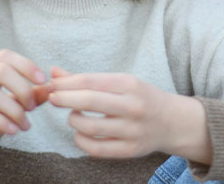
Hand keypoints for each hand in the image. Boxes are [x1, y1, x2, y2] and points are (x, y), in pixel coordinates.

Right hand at [0, 49, 49, 176]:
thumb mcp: (12, 108)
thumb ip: (30, 96)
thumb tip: (51, 87)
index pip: (4, 56)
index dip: (25, 64)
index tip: (43, 80)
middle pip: (0, 71)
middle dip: (23, 88)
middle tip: (33, 107)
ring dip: (15, 110)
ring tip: (26, 125)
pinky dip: (1, 122)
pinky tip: (13, 131)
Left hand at [47, 67, 210, 162]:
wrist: (172, 122)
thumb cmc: (139, 97)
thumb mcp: (120, 82)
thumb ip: (86, 79)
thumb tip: (54, 73)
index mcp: (130, 84)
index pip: (92, 81)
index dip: (67, 83)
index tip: (52, 84)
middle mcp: (133, 106)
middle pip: (90, 101)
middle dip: (65, 98)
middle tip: (52, 97)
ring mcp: (132, 130)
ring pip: (91, 127)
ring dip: (73, 120)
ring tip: (72, 116)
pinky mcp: (130, 150)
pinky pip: (96, 149)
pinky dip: (81, 141)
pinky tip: (79, 134)